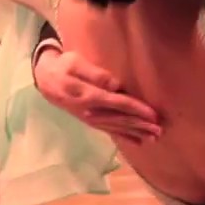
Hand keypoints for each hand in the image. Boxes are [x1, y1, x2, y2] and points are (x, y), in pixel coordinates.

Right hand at [35, 47, 160, 143]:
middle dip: (141, 125)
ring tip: (154, 138)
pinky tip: (138, 141)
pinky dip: (124, 136)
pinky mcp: (90, 121)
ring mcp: (90, 118)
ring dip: (136, 133)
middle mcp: (91, 111)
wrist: (45, 81)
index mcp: (89, 96)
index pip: (118, 104)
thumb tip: (114, 84)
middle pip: (120, 119)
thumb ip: (94, 73)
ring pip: (116, 128)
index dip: (137, 109)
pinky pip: (109, 131)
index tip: (153, 115)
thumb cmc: (63, 67)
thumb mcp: (75, 63)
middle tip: (159, 130)